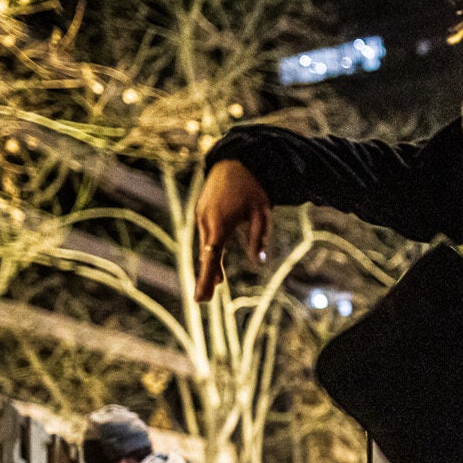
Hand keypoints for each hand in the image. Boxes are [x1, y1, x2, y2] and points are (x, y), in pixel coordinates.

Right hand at [194, 160, 271, 301]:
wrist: (234, 162)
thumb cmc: (252, 188)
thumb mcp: (262, 213)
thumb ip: (259, 238)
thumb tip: (258, 262)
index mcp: (219, 224)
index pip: (211, 259)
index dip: (205, 279)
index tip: (200, 298)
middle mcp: (206, 221)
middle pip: (205, 256)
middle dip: (205, 277)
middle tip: (204, 300)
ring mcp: (201, 216)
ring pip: (205, 246)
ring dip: (209, 264)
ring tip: (216, 284)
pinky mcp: (202, 212)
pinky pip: (205, 236)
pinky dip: (209, 250)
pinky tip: (215, 261)